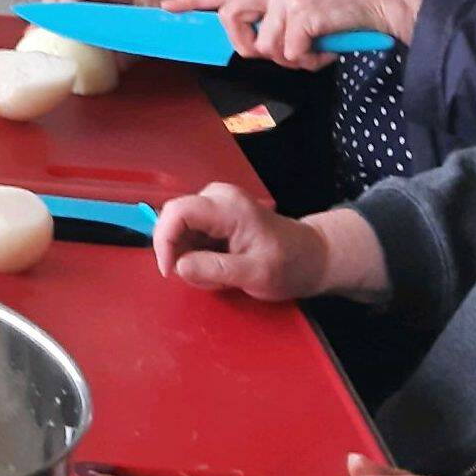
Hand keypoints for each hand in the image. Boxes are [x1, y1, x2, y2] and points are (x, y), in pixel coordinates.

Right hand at [152, 189, 389, 299]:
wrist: (312, 256)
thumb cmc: (289, 265)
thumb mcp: (255, 275)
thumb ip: (215, 270)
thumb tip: (178, 266)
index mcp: (228, 207)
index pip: (177, 212)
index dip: (164, 241)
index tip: (171, 271)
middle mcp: (217, 197)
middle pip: (174, 219)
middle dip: (179, 252)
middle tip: (202, 278)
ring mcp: (216, 204)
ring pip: (180, 228)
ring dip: (189, 256)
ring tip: (218, 275)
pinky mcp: (215, 215)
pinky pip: (190, 233)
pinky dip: (197, 254)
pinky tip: (219, 266)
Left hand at [162, 0, 428, 66]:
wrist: (381, 0)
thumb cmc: (342, 10)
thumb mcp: (301, 2)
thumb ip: (274, 16)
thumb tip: (252, 44)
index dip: (194, 2)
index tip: (167, 9)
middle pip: (231, 16)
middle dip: (246, 45)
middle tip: (274, 53)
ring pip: (266, 46)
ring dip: (291, 59)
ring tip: (314, 50)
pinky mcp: (303, 11)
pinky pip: (290, 53)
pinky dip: (309, 61)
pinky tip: (326, 50)